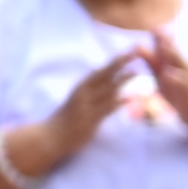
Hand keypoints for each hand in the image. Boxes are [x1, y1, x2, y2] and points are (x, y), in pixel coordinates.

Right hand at [9, 46, 144, 188]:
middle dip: (119, 63)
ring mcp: (86, 105)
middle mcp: (83, 93)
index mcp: (81, 87)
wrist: (51, 137)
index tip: (128, 51)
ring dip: (122, 80)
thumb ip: (92, 93)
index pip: (100, 71)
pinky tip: (130, 98)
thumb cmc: (65, 120)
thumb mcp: (78, 102)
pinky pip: (106, 109)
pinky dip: (118, 102)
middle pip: (104, 75)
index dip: (114, 61)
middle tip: (133, 52)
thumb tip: (109, 86)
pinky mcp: (89, 119)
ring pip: (106, 90)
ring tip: (136, 72)